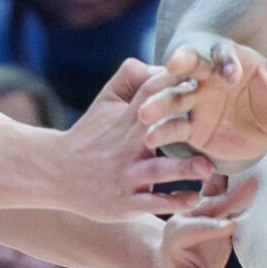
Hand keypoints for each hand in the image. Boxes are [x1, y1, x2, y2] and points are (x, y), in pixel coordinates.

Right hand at [53, 59, 223, 220]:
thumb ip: (129, 77)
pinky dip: (174, 202)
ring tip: (207, 168)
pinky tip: (195, 199)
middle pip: (157, 131)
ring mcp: (126, 176)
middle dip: (181, 126)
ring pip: (157, 172)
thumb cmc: (90, 135)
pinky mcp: (125, 202)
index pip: (149, 95)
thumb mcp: (104, 101)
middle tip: (210, 121)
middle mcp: (126, 147)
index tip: (200, 77)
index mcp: (126, 120)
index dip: (172, 84)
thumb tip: (159, 64)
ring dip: (183, 170)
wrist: (57, 173)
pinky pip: (153, 203)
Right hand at [143, 37, 266, 164]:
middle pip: (191, 66)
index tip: (231, 74)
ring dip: (160, 103)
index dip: (227, 61)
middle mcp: (209, 77)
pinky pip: (174, 128)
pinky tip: (151, 139)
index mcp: (232, 61)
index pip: (224, 54)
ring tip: (145, 113)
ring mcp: (196, 102)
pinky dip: (163, 132)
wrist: (265, 134)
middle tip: (173, 66)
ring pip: (174, 98)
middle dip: (182, 65)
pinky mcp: (190, 128)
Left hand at [147, 177, 256, 267]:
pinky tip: (259, 173)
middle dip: (230, 199)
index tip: (229, 227)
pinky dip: (240, 185)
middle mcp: (187, 217)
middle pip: (210, 207)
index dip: (210, 229)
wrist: (171, 264)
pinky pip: (227, 194)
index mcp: (176, 236)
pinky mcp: (215, 207)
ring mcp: (201, 209)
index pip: (192, 230)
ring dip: (238, 187)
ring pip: (221, 196)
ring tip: (258, 176)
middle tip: (252, 188)